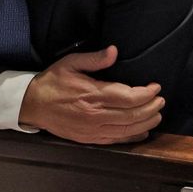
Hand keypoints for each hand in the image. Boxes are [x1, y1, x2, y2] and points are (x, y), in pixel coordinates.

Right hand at [19, 46, 163, 143]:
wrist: (32, 105)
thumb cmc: (52, 83)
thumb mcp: (70, 63)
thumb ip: (94, 59)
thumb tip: (114, 51)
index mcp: (92, 94)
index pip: (130, 97)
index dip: (148, 93)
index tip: (155, 87)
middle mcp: (95, 114)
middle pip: (134, 115)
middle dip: (152, 107)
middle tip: (160, 101)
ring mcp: (93, 129)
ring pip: (128, 129)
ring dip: (147, 122)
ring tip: (156, 114)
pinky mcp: (89, 138)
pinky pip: (117, 140)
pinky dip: (133, 137)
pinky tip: (143, 131)